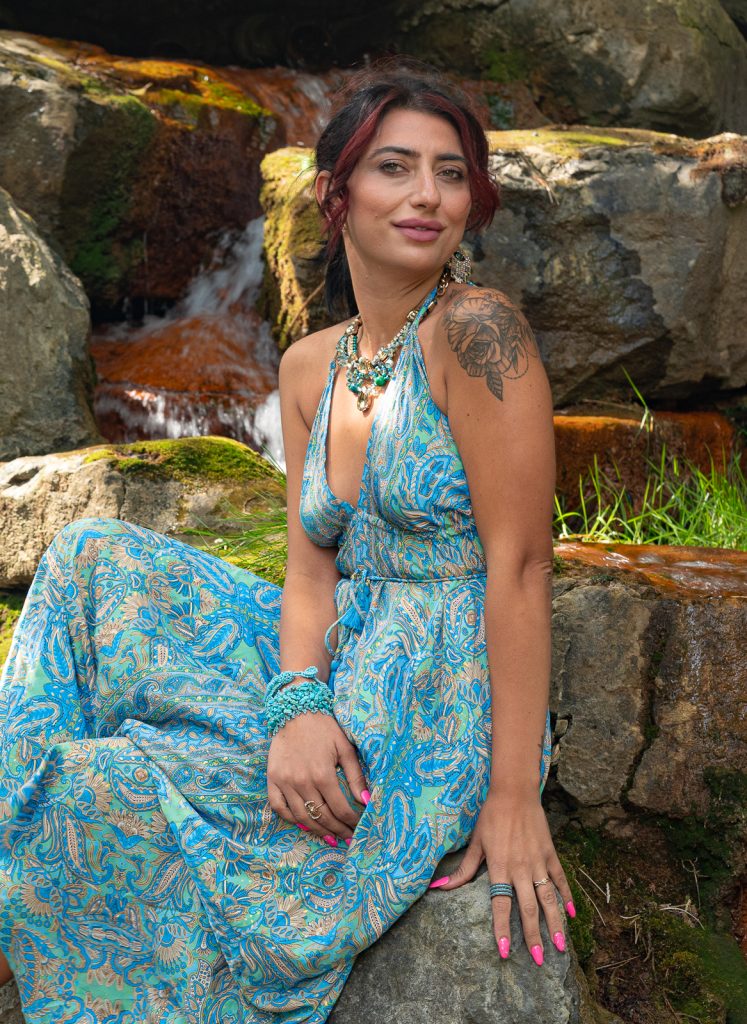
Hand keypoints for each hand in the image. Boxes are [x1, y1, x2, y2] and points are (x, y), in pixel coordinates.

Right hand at [267, 711, 368, 845]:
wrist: (295, 711)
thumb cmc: (324, 728)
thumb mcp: (345, 748)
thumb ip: (356, 776)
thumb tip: (367, 801)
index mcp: (323, 774)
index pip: (340, 808)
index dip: (351, 822)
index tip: (359, 828)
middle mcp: (302, 782)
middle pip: (322, 816)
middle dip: (338, 830)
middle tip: (348, 838)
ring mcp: (284, 782)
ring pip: (301, 817)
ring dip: (317, 831)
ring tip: (330, 838)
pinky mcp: (272, 779)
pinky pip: (279, 807)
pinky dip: (291, 819)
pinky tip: (304, 825)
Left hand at [432, 788, 574, 963]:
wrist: (515, 793)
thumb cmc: (491, 817)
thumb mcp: (475, 843)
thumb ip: (463, 870)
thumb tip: (438, 886)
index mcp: (500, 867)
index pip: (501, 906)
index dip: (502, 930)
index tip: (505, 953)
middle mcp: (521, 868)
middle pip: (529, 909)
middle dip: (534, 937)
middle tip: (540, 961)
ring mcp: (538, 862)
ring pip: (549, 898)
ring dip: (555, 923)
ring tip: (561, 946)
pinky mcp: (550, 854)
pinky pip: (560, 879)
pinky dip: (567, 896)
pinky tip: (572, 914)